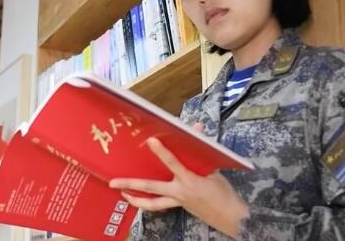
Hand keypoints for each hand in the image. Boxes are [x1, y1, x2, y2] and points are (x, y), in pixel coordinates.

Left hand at [109, 123, 249, 238]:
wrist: (230, 216)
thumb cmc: (224, 192)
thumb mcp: (215, 170)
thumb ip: (203, 149)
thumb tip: (196, 128)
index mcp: (189, 180)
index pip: (172, 162)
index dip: (161, 152)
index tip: (151, 141)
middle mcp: (179, 191)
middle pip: (150, 188)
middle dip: (130, 184)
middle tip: (113, 182)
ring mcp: (177, 201)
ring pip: (151, 203)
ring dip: (136, 200)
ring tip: (123, 195)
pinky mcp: (179, 206)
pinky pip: (160, 205)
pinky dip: (150, 202)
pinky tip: (142, 198)